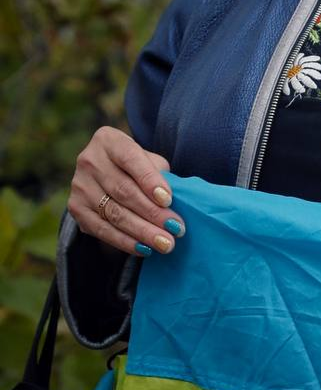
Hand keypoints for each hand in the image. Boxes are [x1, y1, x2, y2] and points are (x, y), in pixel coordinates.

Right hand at [68, 126, 184, 257]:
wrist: (106, 173)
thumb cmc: (137, 166)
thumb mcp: (148, 159)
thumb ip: (157, 173)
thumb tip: (170, 202)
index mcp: (108, 140)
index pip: (131, 159)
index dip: (150, 180)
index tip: (168, 200)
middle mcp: (89, 160)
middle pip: (124, 191)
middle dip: (152, 213)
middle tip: (176, 229)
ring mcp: (79, 186)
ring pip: (114, 213)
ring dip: (143, 231)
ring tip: (166, 244)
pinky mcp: (76, 209)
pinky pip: (103, 229)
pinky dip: (125, 241)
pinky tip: (145, 249)